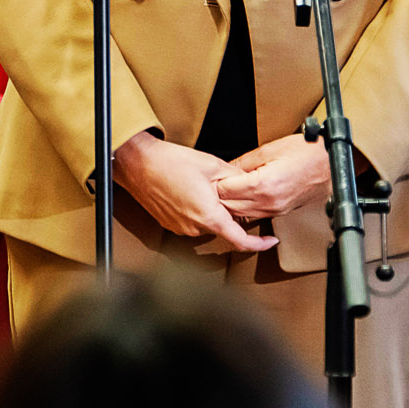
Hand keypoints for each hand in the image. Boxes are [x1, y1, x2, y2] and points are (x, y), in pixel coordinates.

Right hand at [112, 133, 272, 253]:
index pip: (240, 241)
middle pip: (223, 228)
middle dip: (229, 212)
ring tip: (200, 185)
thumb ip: (236, 179)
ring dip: (211, 210)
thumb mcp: (212, 165)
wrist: (137, 163)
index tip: (271, 241)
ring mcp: (180, 228)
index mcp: (209, 216)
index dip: (259, 245)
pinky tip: (189, 191)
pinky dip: (196, 211)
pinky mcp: (169, 224)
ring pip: (207, 224)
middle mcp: (194, 228)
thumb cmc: (170, 162)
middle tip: (223, 189)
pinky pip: (191, 222)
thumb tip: (252, 185)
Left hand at [216, 132, 331, 221]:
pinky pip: (254, 215)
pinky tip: (240, 198)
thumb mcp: (270, 150)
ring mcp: (274, 210)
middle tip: (211, 184)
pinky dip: (243, 208)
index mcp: (263, 185)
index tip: (209, 176)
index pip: (226, 190)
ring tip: (224, 190)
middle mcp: (268, 202)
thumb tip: (226, 168)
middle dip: (218, 195)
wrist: (331, 165)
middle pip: (229, 206)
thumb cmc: (307, 153)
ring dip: (229, 204)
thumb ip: (244, 161)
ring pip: (240, 215)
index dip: (214, 182)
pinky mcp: (279, 213)